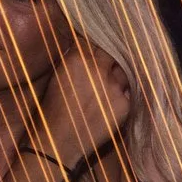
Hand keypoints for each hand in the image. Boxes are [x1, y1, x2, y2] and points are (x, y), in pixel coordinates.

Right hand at [33, 41, 132, 165]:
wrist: (60, 139)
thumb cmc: (53, 108)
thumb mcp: (58, 76)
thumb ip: (74, 60)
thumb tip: (86, 49)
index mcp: (78, 59)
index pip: (93, 42)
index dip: (95, 47)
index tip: (96, 50)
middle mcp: (98, 69)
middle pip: (111, 54)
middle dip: (108, 59)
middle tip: (104, 67)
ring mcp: (114, 87)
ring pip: (123, 72)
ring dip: (117, 77)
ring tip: (107, 87)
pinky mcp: (125, 104)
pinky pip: (128, 93)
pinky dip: (122, 95)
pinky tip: (111, 103)